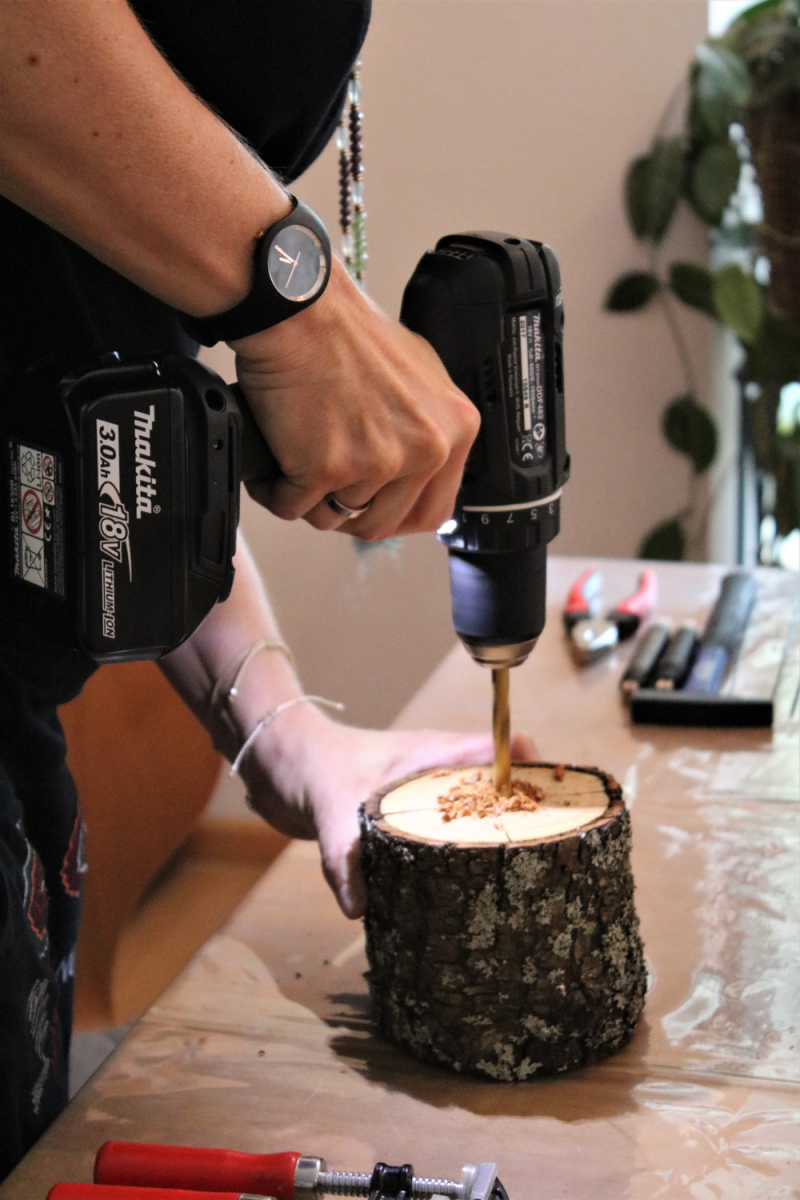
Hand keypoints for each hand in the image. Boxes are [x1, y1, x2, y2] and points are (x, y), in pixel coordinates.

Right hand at [231, 257, 479, 540]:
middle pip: (381, 523)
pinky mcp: (327, 468)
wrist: (300, 310)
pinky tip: (270, 469)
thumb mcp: (420, 376)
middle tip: (322, 487)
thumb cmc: (348, 331)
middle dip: (344, 512)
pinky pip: (293, 507)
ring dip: (307, 499)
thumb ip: (428, 428)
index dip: (394, 516)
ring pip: (334, 517)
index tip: (372, 509)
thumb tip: (421, 468)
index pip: (433, 512)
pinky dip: (274, 492)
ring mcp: (377, 462)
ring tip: (293, 464)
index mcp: (455, 430)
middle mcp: (425, 449)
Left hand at [237, 704, 536, 918]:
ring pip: (475, 816)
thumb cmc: (310, 765)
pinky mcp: (406, 824)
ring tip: (523, 885)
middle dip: (527, 817)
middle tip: (552, 862)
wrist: (276, 764)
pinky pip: (444, 839)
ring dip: (493, 842)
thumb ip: (345, 853)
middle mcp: (437, 775)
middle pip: (501, 789)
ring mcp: (424, 799)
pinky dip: (457, 860)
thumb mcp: (330, 805)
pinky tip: (466, 896)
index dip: (538, 772)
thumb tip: (359, 906)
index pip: (504, 749)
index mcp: (435, 754)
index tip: (562, 809)